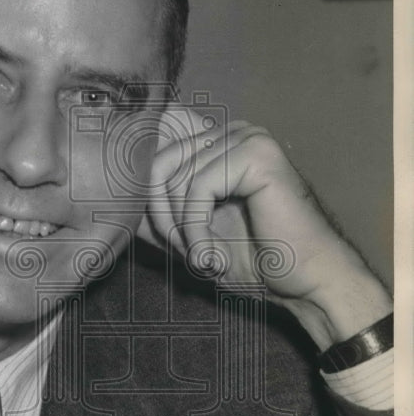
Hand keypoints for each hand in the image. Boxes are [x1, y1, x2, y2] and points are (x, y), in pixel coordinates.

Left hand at [138, 107, 391, 350]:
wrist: (307, 284)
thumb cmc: (255, 261)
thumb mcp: (187, 235)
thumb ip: (154, 211)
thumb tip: (109, 196)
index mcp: (217, 143)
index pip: (156, 146)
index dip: (144, 187)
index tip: (155, 230)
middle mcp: (232, 131)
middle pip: (155, 161)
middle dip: (159, 216)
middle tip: (186, 254)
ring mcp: (246, 137)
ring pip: (171, 175)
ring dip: (178, 229)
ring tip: (202, 258)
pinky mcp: (256, 154)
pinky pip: (197, 188)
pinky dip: (195, 231)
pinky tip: (212, 258)